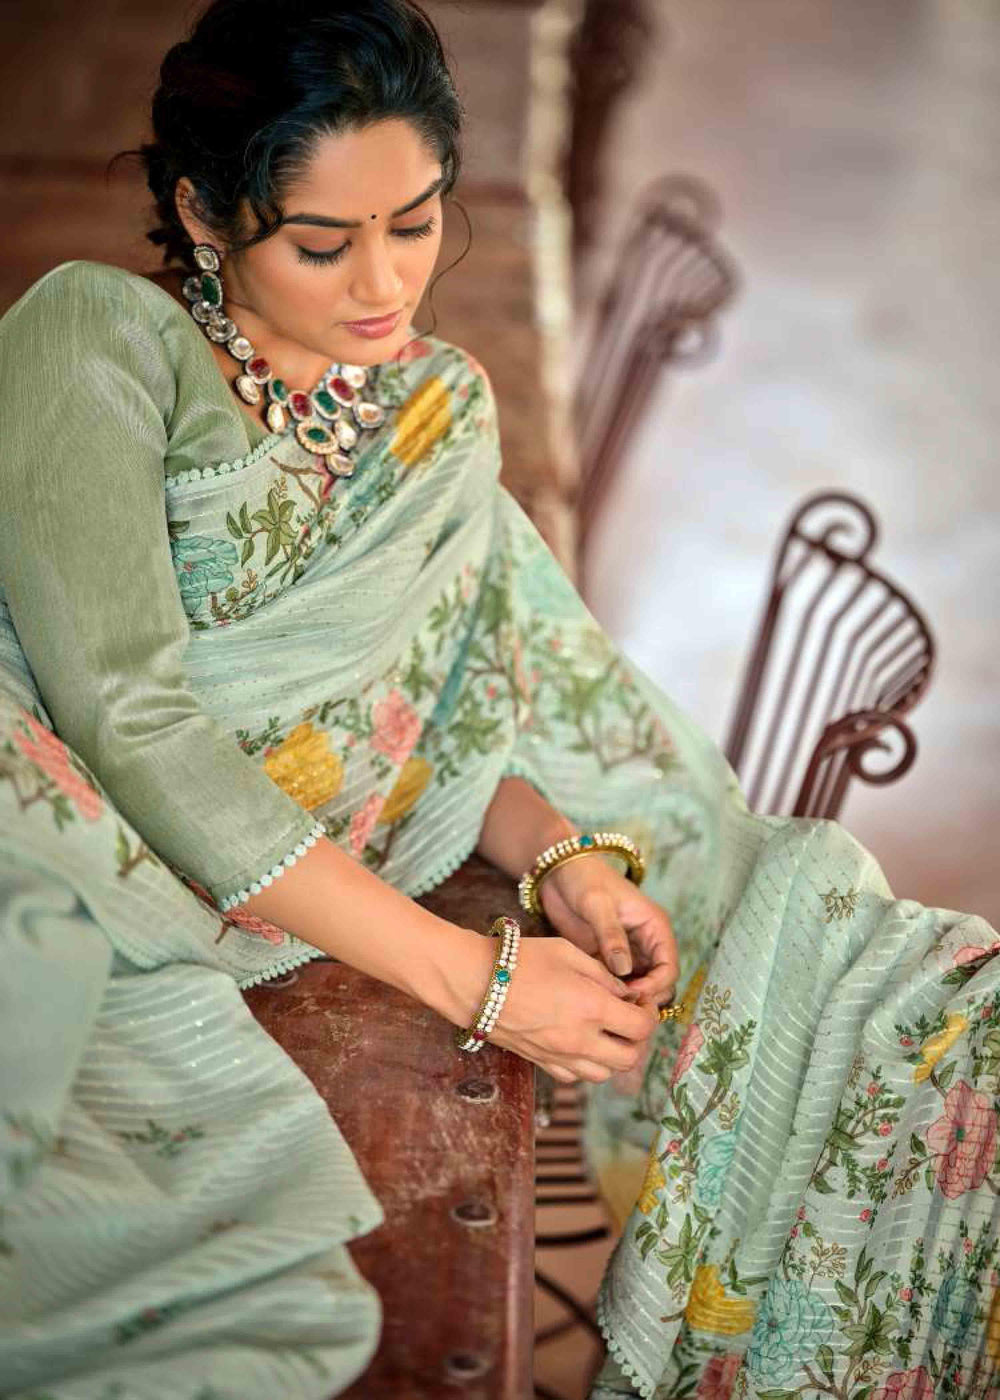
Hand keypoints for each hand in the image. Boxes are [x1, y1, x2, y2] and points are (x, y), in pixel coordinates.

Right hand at [455, 931, 658, 1083]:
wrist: (474, 983)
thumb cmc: (519, 960)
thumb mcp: (568, 952)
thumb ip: (603, 975)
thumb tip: (625, 994)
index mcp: (591, 1008)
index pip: (641, 1027)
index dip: (650, 1013)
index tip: (640, 1000)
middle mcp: (579, 1040)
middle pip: (630, 1058)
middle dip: (637, 1039)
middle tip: (627, 1016)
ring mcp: (559, 1056)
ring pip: (605, 1074)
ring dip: (614, 1055)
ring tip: (605, 1030)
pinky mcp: (541, 1063)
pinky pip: (576, 1077)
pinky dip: (587, 1064)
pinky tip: (581, 1041)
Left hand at [538, 853, 677, 1008]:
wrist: (557, 871)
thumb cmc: (583, 878)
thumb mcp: (597, 903)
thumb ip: (611, 935)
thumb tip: (624, 970)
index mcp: (654, 926)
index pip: (669, 967)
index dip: (655, 986)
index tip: (630, 995)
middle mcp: (646, 942)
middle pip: (659, 983)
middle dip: (645, 998)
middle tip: (619, 1006)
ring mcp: (627, 953)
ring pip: (639, 987)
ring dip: (628, 1000)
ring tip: (607, 1006)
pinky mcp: (607, 959)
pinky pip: (617, 984)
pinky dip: (611, 994)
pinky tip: (594, 999)